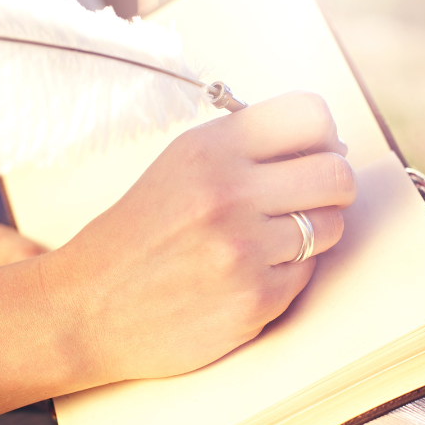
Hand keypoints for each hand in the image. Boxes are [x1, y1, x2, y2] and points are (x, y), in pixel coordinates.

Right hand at [45, 91, 356, 383]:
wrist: (87, 308)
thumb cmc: (142, 233)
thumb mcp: (182, 164)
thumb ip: (249, 147)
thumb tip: (332, 145)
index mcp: (210, 149)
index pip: (311, 116)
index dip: (325, 137)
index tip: (316, 154)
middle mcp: (228, 193)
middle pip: (337, 174)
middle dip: (334, 187)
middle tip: (311, 199)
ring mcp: (243, 249)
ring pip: (331, 226)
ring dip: (314, 233)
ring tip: (274, 239)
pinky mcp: (255, 299)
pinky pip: (308, 273)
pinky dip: (288, 274)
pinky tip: (250, 273)